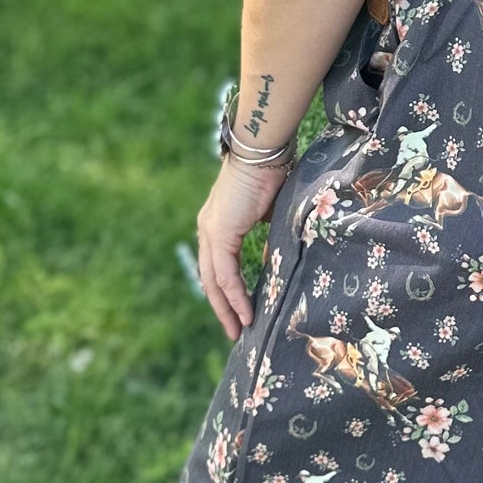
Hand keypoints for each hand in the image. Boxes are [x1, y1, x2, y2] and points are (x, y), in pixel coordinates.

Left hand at [197, 153, 289, 341]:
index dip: (225, 290)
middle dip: (221, 307)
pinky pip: (224, 273)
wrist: (262, 151)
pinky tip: (245, 312)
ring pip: (213, 280)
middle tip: (234, 331)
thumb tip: (275, 260)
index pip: (215, 265)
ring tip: (240, 329)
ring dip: (227, 307)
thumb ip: (267, 236)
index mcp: (217, 223)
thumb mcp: (270, 214)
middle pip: (209, 278)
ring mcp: (210, 231)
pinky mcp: (219, 233)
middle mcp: (207, 229)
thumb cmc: (271, 173)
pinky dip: (235, 294)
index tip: (237, 311)